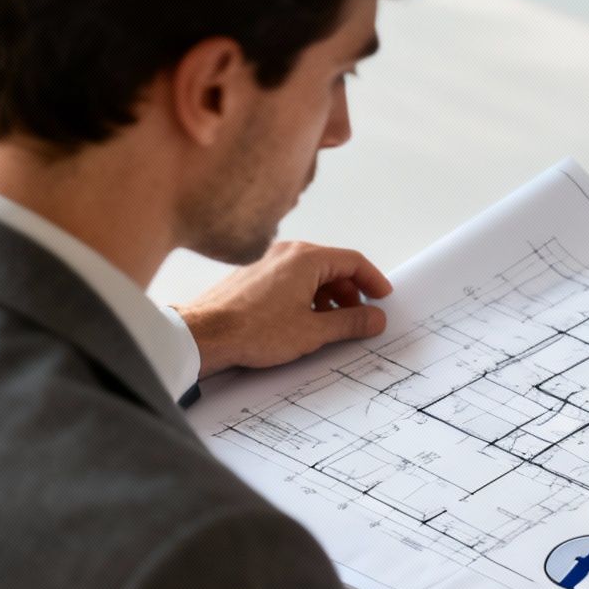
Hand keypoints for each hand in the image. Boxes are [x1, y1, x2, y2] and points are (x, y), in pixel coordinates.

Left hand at [176, 241, 393, 376]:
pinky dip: (307, 296)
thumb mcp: (313, 331)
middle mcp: (287, 253)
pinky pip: (292, 280)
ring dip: (329, 296)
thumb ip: (350, 322)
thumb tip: (375, 318)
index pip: (353, 261)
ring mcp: (269, 262)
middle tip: (360, 316)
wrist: (205, 335)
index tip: (383, 298)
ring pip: (311, 274)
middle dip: (351, 292)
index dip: (373, 281)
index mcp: (306, 258)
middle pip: (332, 266)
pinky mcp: (255, 276)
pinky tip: (304, 321)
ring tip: (332, 324)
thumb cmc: (253, 330)